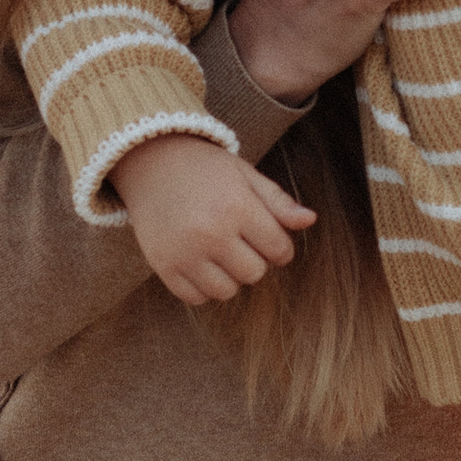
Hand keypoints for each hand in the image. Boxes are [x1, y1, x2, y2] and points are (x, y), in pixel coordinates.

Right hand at [111, 135, 315, 303]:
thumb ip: (278, 201)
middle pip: (255, 273)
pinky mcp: (163, 266)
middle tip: (239, 240)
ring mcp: (184, 253)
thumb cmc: (205, 169)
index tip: (267, 236)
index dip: (279, 246)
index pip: (279, 250)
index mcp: (237, 207)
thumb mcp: (245, 175)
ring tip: (220, 252)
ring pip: (227, 291)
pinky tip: (201, 263)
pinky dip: (203, 287)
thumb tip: (310, 220)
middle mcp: (210, 233)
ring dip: (230, 276)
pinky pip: (196, 298)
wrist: (149, 162)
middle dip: (255, 259)